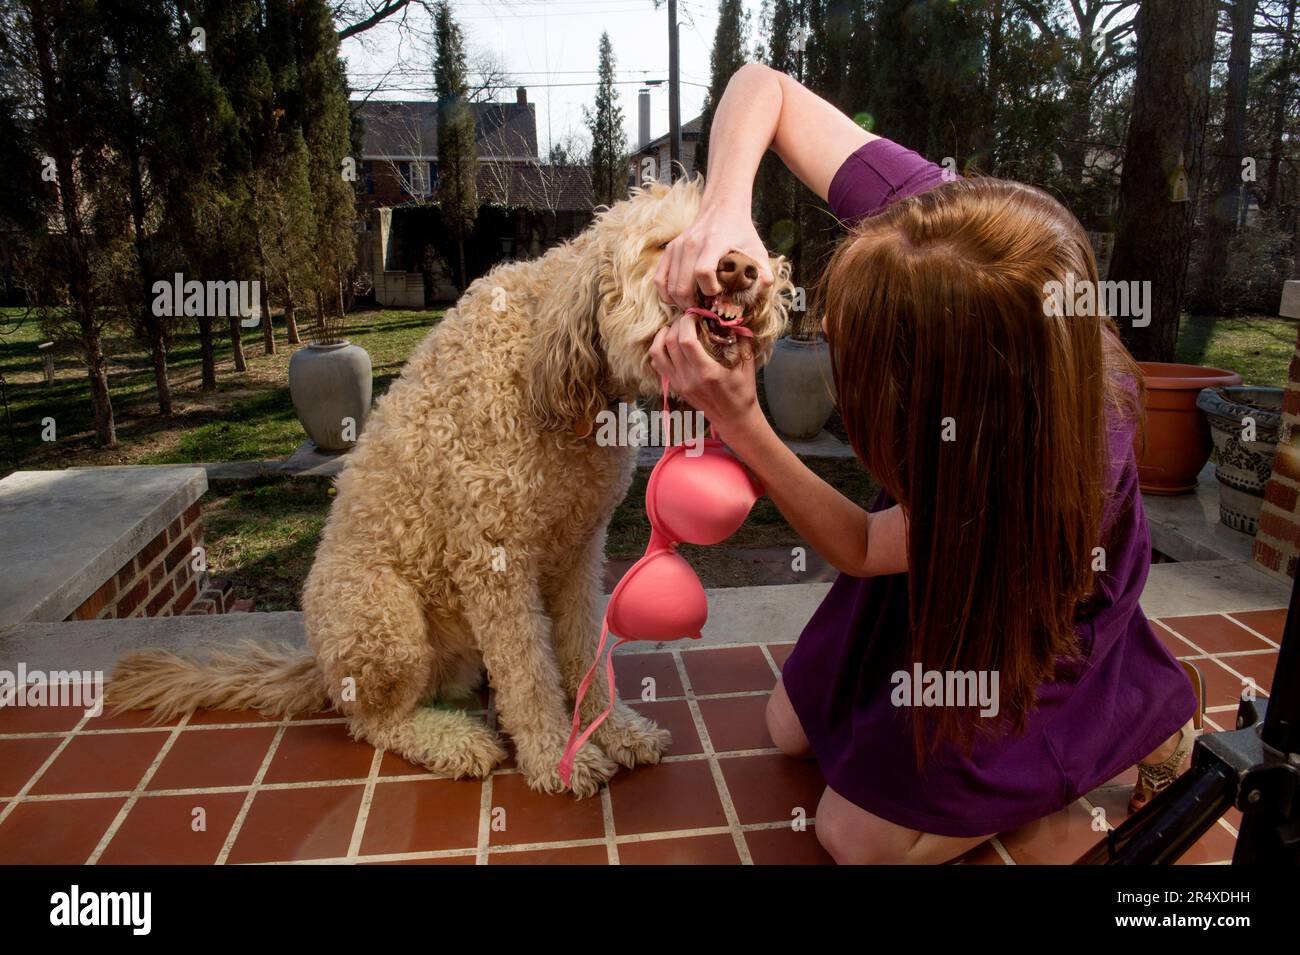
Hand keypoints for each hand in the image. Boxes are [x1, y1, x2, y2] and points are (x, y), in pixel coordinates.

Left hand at [649, 312, 763, 442]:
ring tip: (675, 328)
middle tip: (687, 318)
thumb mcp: (747, 363)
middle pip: (670, 342)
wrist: (733, 418)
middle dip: (677, 324)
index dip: (687, 322)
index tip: (695, 315)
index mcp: (707, 372)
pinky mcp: (674, 386)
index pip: (686, 340)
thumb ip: (741, 339)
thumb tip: (732, 318)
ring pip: (657, 353)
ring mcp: (679, 383)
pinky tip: (671, 344)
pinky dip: (659, 350)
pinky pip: (657, 364)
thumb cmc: (742, 391)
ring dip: (663, 336)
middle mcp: (689, 378)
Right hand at [654, 200, 772, 309]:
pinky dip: (667, 295)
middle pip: (682, 285)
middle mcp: (691, 243)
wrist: (722, 209)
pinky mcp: (669, 251)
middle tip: (705, 309)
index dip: (710, 290)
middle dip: (693, 305)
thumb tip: (765, 287)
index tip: (719, 292)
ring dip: (681, 303)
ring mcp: (677, 247)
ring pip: (669, 287)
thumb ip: (764, 271)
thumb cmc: (741, 233)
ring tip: (694, 305)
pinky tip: (679, 299)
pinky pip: (659, 280)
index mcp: (714, 242)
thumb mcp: (757, 249)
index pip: (702, 271)